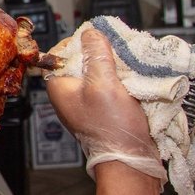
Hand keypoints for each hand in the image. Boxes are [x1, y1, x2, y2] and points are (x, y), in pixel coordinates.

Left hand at [46, 31, 162, 182]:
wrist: (131, 161)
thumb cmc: (112, 128)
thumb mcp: (103, 84)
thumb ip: (96, 55)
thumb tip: (91, 33)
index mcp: (60, 86)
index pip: (62, 52)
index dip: (82, 42)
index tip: (101, 40)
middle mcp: (70, 94)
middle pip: (83, 60)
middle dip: (103, 53)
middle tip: (120, 52)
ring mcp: (88, 102)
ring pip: (100, 72)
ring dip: (116, 66)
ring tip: (129, 65)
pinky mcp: (105, 109)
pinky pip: (112, 86)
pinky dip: (123, 80)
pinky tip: (134, 80)